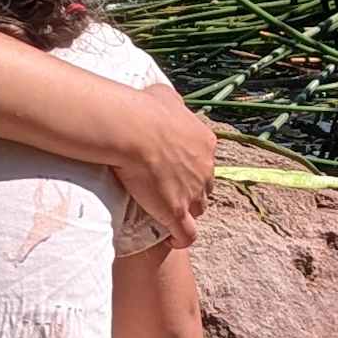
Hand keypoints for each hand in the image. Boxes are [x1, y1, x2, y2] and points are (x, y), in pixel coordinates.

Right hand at [113, 87, 218, 244]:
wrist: (133, 129)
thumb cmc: (144, 109)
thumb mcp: (164, 96)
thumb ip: (172, 104)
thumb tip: (167, 104)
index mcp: (204, 142)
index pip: (203, 160)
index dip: (189, 166)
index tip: (171, 167)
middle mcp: (205, 169)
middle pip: (204, 186)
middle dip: (190, 190)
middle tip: (167, 189)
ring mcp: (193, 192)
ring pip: (198, 209)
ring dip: (185, 212)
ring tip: (166, 213)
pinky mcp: (177, 211)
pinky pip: (187, 234)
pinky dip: (180, 239)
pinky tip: (171, 240)